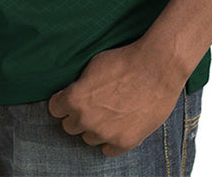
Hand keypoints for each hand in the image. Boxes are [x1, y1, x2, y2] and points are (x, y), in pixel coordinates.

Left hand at [47, 40, 185, 157]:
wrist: (157, 67)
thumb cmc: (125, 60)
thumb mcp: (93, 64)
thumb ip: (80, 84)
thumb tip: (74, 91)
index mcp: (75, 99)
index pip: (55, 109)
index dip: (62, 102)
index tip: (70, 98)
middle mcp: (86, 119)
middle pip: (69, 126)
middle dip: (78, 115)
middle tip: (92, 104)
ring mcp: (105, 133)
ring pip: (89, 138)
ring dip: (95, 128)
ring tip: (109, 113)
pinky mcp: (124, 142)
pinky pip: (107, 150)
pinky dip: (111, 140)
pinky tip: (119, 125)